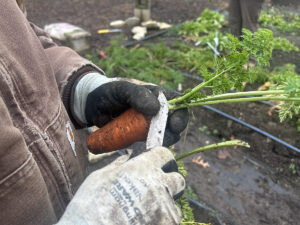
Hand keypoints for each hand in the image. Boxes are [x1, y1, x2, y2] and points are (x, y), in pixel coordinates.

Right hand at [56, 147, 184, 224]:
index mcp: (143, 168)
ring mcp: (165, 207)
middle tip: (157, 188)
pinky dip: (162, 221)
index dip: (162, 159)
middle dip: (171, 182)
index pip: (164, 154)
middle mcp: (159, 185)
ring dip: (165, 205)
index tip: (157, 164)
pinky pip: (172, 220)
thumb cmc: (90, 204)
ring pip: (175, 203)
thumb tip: (128, 155)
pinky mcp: (166, 224)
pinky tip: (146, 221)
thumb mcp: (100, 177)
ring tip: (146, 211)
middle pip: (178, 179)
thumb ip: (120, 164)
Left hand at [85, 80, 187, 146]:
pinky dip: (154, 144)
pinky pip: (154, 140)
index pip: (177, 101)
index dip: (180, 114)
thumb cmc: (110, 93)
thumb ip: (138, 95)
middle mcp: (158, 108)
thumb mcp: (122, 90)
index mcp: (157, 94)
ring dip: (165, 139)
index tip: (174, 124)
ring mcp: (151, 122)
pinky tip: (147, 145)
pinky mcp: (143, 134)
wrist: (93, 107)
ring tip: (154, 142)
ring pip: (167, 132)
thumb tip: (156, 109)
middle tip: (166, 137)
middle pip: (176, 120)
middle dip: (175, 130)